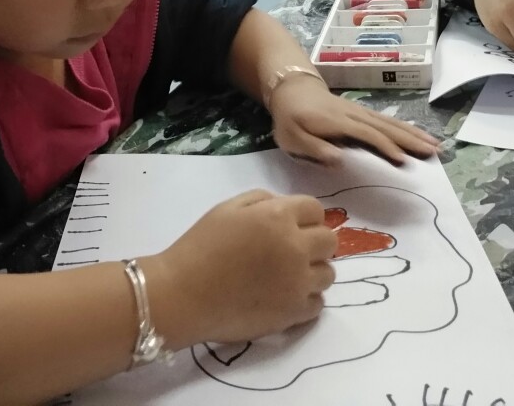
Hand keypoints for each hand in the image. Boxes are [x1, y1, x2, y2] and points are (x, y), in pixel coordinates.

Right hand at [151, 190, 336, 343]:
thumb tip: (285, 207)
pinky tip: (285, 296)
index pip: (316, 210)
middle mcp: (296, 247)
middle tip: (292, 251)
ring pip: (328, 274)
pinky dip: (306, 299)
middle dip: (315, 242)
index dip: (305, 216)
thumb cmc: (200, 246)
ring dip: (313, 272)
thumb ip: (262, 200)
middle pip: (330, 241)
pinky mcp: (294, 313)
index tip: (293, 226)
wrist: (182, 295)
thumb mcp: (227, 208)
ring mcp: (298, 283)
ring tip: (288, 276)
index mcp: (279, 217)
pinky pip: (318, 303)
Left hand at [268, 76, 439, 166]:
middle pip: (386, 127)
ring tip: (435, 145)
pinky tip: (418, 135)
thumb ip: (314, 148)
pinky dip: (405, 128)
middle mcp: (354, 115)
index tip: (403, 161)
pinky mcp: (362, 113)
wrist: (291, 87)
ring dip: (413, 133)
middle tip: (434, 151)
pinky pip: (387, 121)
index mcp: (337, 122)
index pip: (366, 134)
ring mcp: (360, 112)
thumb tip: (339, 159)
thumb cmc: (290, 118)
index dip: (385, 147)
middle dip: (410, 139)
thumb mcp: (292, 137)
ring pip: (390, 122)